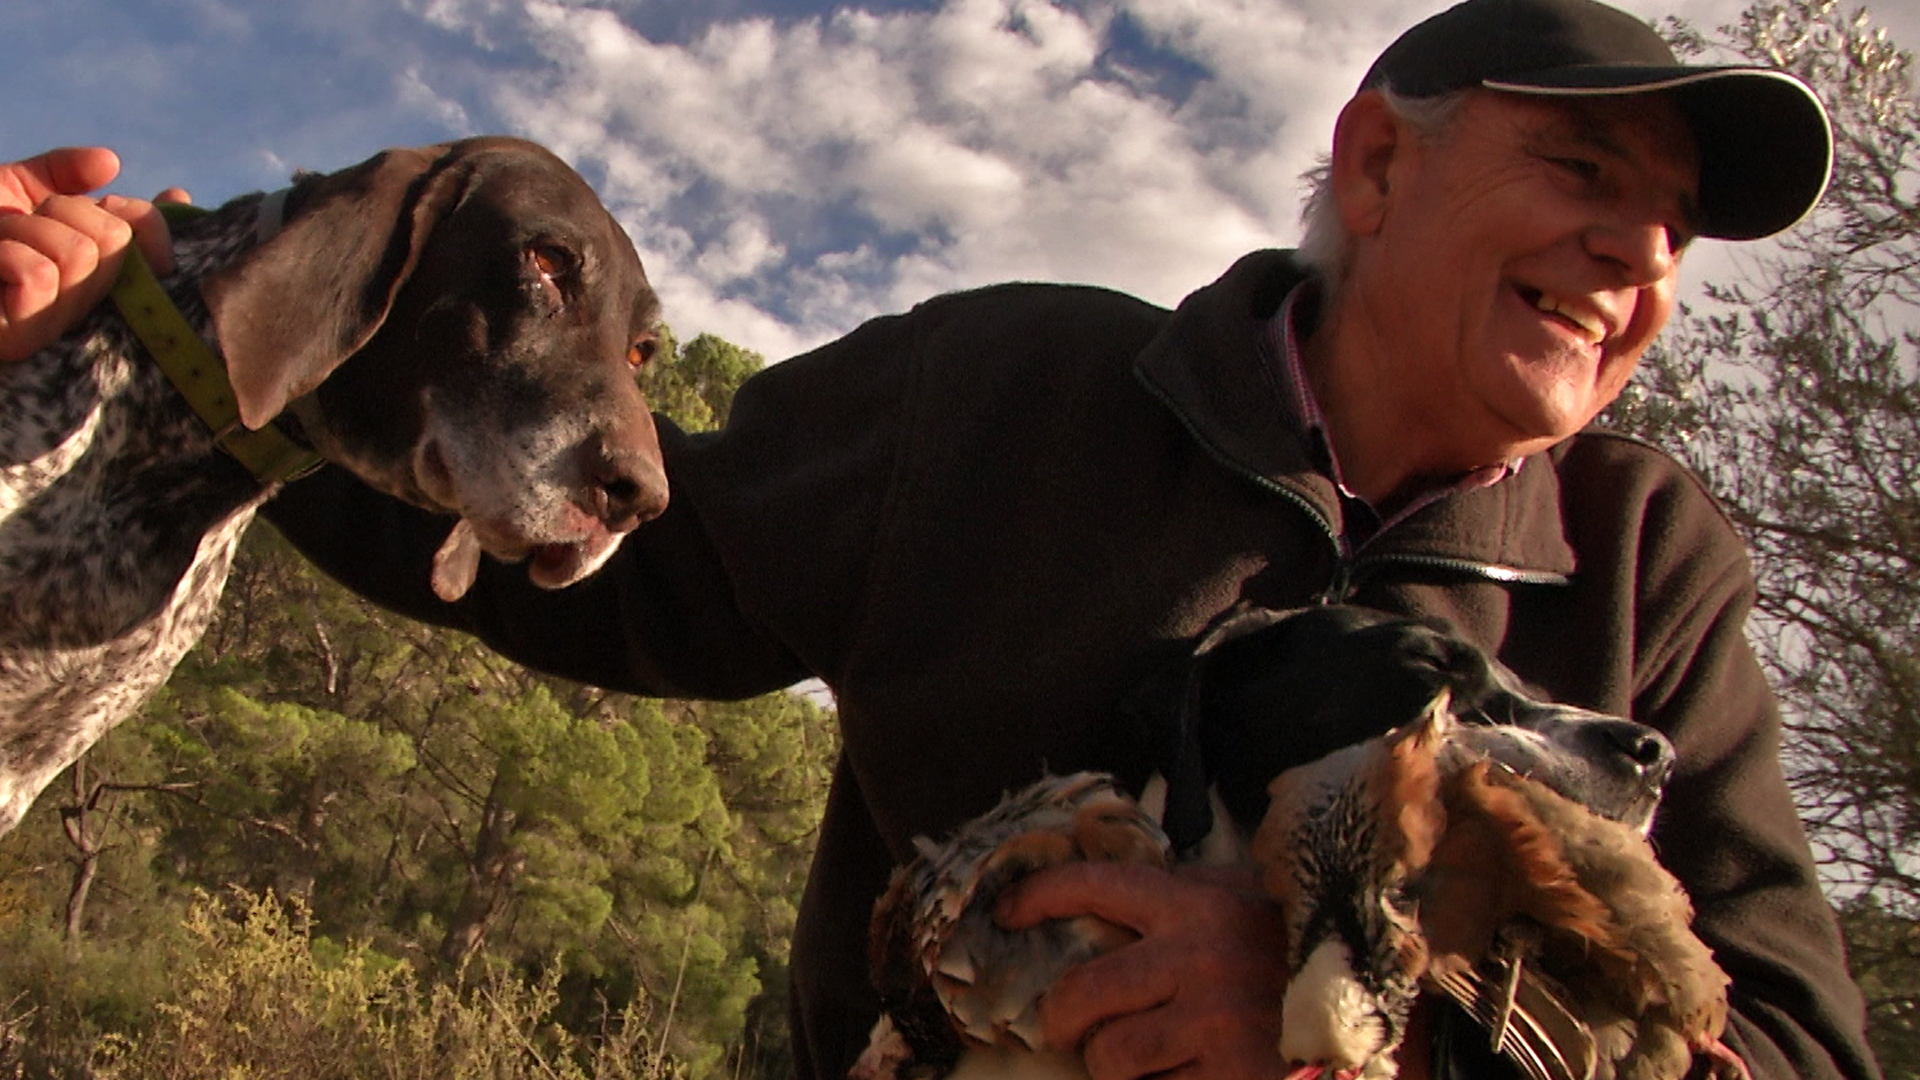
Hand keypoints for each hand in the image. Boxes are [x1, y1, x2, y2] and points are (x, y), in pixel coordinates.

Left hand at [0, 147, 190, 361]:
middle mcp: (83, 304)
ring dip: (24, 231)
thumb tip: (110, 162)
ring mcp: (53, 326)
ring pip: (80, 255)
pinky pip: (41, 275)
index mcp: (91, 271)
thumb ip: (60, 173)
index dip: (147, 218)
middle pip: (116, 240)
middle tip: (22, 222)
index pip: (149, 243)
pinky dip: (7, 253)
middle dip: (62, 211)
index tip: (115, 199)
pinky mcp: (23, 339)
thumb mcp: (8, 189)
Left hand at [998, 861, 1289, 1079]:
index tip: (1006, 915)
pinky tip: (1190, 1073)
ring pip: (1111, 1054)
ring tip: (1143, 1056)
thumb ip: (1177, 900)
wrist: (1373, 1006)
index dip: (1038, 898)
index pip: (1093, 886)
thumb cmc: (1296, 949)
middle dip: (1061, 1018)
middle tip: (1064, 1027)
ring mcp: (1214, 1021)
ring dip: (1114, 1063)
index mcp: (1195, 902)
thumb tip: (1097, 903)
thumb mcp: (1240, 901)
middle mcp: (1198, 956)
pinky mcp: (1229, 1076)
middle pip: (1081, 991)